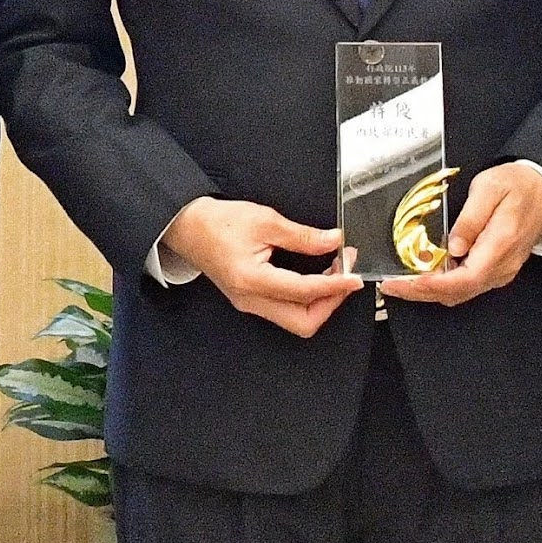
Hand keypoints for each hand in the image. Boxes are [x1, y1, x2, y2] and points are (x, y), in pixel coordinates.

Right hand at [159, 194, 357, 338]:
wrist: (187, 227)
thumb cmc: (218, 222)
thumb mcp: (265, 220)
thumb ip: (302, 236)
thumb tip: (333, 242)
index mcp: (252, 280)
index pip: (304, 292)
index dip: (335, 285)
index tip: (354, 276)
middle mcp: (251, 300)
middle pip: (303, 323)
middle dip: (330, 303)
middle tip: (345, 277)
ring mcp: (250, 304)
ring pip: (296, 321)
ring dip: (320, 302)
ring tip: (334, 274)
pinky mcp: (251, 301)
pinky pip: (286, 311)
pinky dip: (307, 299)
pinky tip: (316, 278)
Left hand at [374, 164, 541, 305]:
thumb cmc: (519, 186)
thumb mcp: (490, 188)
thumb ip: (470, 218)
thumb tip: (453, 246)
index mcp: (501, 244)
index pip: (465, 278)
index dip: (433, 285)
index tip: (408, 282)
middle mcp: (502, 265)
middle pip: (458, 292)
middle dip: (421, 292)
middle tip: (391, 285)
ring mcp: (500, 271)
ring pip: (460, 293)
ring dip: (428, 291)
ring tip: (400, 281)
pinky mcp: (495, 270)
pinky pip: (465, 286)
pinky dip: (441, 285)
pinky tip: (423, 274)